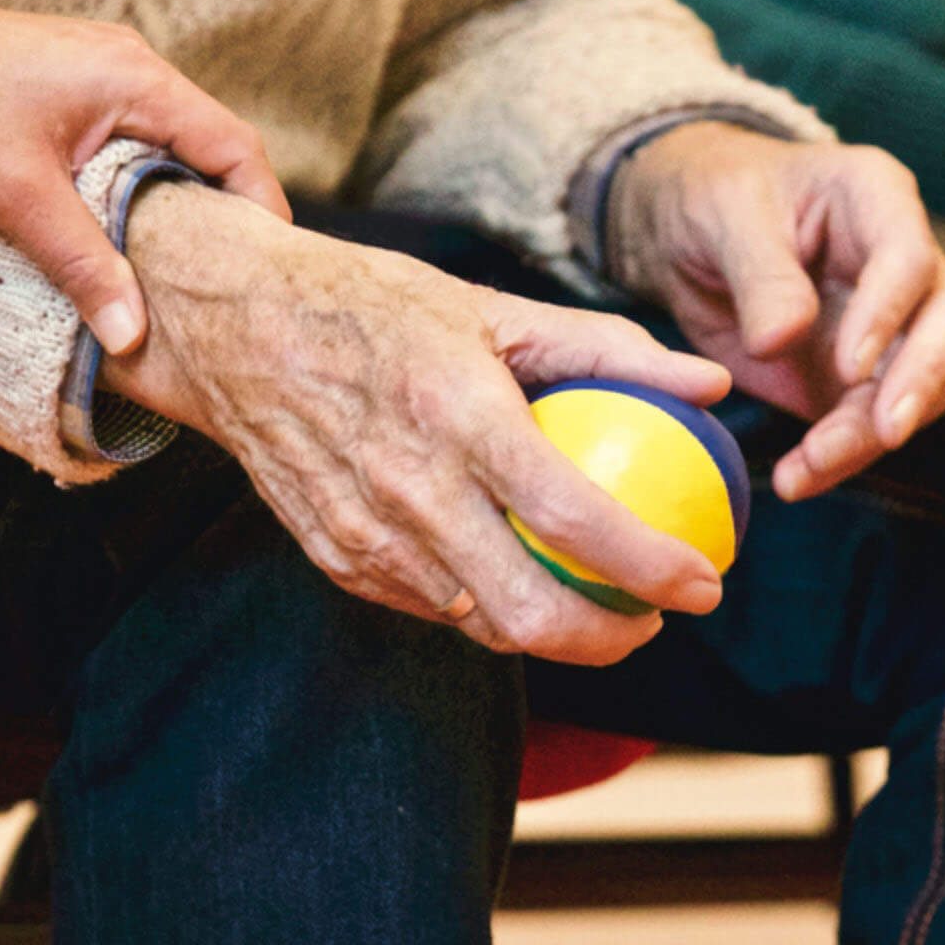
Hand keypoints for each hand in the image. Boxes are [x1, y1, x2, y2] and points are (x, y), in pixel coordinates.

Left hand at [0, 0, 291, 354]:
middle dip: (221, 218)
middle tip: (225, 289)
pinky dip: (133, 189)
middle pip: (208, 148)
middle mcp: (129, 67)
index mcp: (137, 79)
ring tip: (174, 275)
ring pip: (163, 148)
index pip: (235, 146)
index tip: (266, 274)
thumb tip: (134, 336)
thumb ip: (84, 265)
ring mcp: (97, 74)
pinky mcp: (65, 89)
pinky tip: (114, 237)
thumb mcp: (17, 196)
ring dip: (171, 206)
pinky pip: (125, 144)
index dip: (261, 212)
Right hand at [101, 182, 734, 664]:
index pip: (574, 518)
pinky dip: (484, 606)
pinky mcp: (337, 558)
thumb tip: (709, 383)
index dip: (652, 567)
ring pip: (481, 625)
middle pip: (530, 613)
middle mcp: (410, 489)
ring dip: (552, 631)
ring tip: (596, 603)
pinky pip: (430, 608)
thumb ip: (607, 348)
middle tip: (654, 616)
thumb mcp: (491, 305)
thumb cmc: (372, 305)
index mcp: (459, 415)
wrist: (234, 327)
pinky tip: (514, 577)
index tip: (703, 582)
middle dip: (612, 639)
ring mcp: (367, 535)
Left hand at [614, 124, 944, 501]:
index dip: (888, 313)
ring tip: (809, 466)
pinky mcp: (861, 378)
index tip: (849, 365)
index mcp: (875, 198)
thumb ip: (760, 274)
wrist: (685, 233)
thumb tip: (783, 339)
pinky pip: (870, 424)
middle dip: (921, 381)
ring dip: (872, 435)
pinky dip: (840, 457)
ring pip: (921, 386)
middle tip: (885, 432)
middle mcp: (902, 262)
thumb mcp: (724, 217)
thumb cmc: (713, 197)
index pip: (909, 256)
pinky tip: (798, 479)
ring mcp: (891, 323)